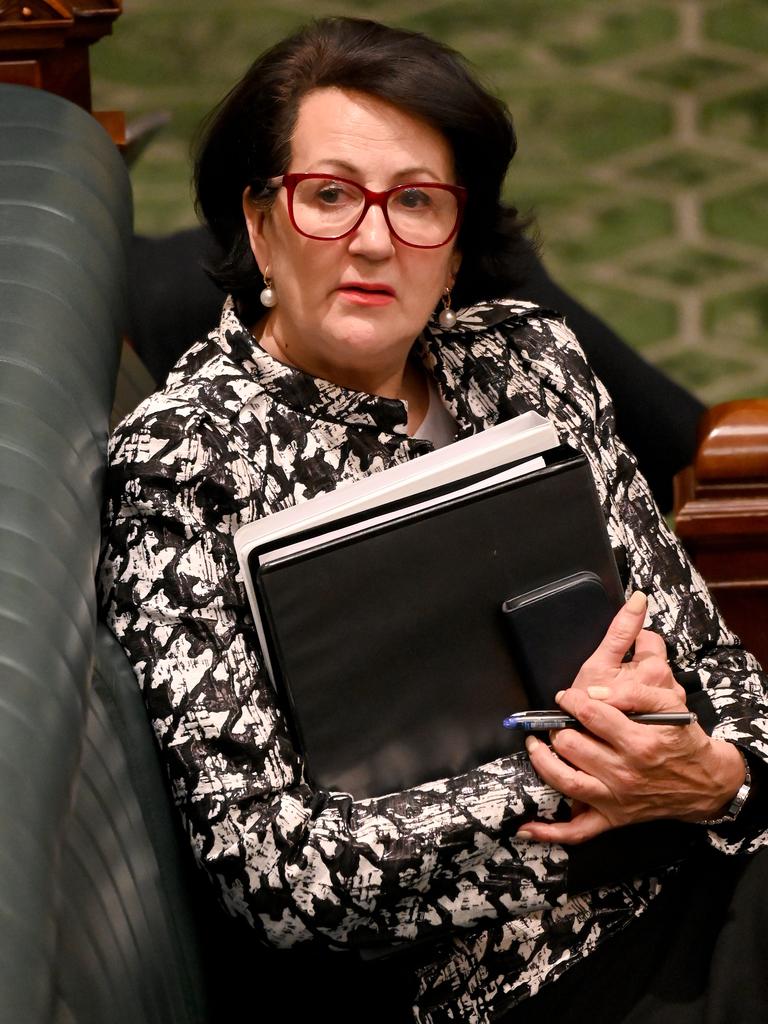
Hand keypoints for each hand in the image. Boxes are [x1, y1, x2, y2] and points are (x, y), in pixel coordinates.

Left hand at [518, 593, 745, 843]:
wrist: (703, 782)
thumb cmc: (680, 739)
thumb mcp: (669, 703)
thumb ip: (634, 690)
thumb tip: (596, 688)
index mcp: (638, 741)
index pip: (590, 713)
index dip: (572, 699)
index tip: (568, 696)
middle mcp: (624, 773)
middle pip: (571, 745)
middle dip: (558, 727)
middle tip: (555, 718)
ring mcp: (614, 800)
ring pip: (564, 781)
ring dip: (542, 760)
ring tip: (535, 743)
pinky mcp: (610, 819)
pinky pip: (575, 832)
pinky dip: (549, 832)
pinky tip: (526, 826)